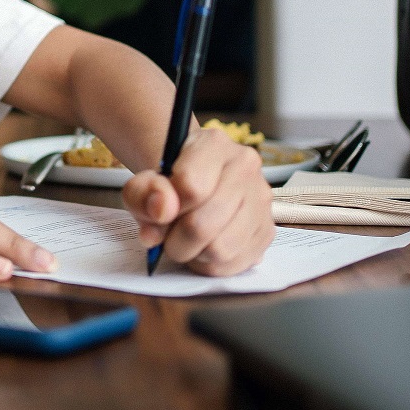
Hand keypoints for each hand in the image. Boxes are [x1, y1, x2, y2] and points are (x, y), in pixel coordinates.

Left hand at [121, 125, 273, 275]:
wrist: (193, 181)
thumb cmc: (170, 182)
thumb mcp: (144, 182)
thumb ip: (142, 193)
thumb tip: (162, 211)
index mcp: (214, 145)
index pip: (191, 187)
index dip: (166, 209)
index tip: (159, 212)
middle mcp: (246, 168)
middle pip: (203, 225)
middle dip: (174, 241)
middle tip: (166, 236)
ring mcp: (261, 201)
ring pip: (220, 250)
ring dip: (194, 255)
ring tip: (186, 240)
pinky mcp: (267, 231)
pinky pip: (235, 264)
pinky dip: (211, 264)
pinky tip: (204, 247)